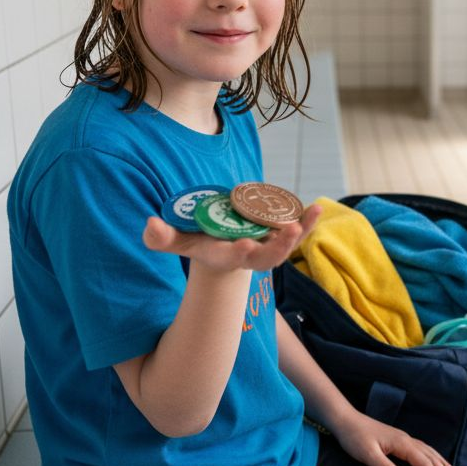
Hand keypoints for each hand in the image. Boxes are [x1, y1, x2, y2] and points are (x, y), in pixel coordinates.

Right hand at [142, 203, 321, 273]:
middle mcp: (250, 255)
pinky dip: (307, 223)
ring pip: (286, 245)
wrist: (221, 245)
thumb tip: (150, 225)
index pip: (233, 258)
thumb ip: (161, 237)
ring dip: (300, 233)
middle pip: (268, 258)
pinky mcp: (278, 236)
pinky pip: (296, 231)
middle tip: (288, 232)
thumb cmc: (198, 241)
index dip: (238, 252)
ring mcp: (267, 247)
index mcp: (226, 257)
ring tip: (311, 214)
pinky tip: (316, 207)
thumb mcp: (178, 239)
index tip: (244, 245)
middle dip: (279, 247)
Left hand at [331, 412, 459, 465]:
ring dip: (442, 465)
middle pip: (431, 458)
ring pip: (429, 452)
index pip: (424, 464)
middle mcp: (407, 440)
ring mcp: (403, 439)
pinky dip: (432, 457)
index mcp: (402, 444)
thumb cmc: (354, 437)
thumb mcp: (368, 455)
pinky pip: (422, 450)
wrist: (345, 420)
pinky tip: (434, 461)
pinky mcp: (398, 441)